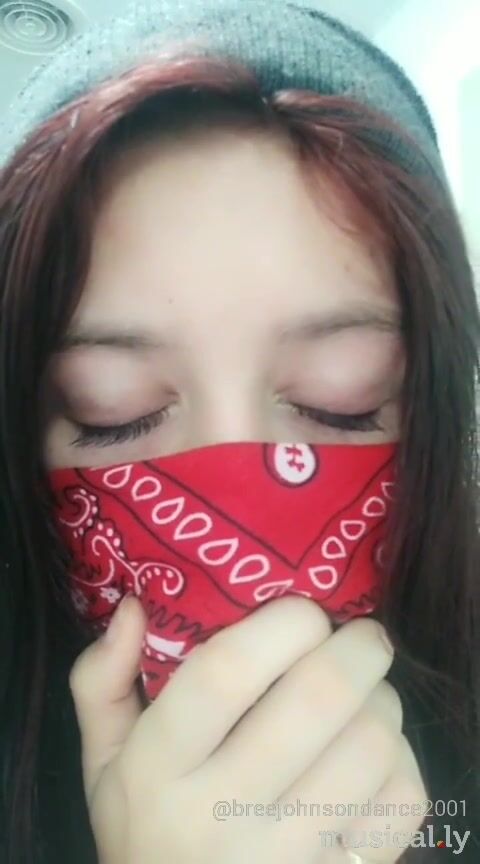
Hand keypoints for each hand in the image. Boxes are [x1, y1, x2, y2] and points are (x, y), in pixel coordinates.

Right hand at [70, 596, 425, 863]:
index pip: (223, 674)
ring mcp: (287, 859)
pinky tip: (376, 754)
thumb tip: (133, 605)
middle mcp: (221, 818)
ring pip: (370, 745)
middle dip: (357, 648)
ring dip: (382, 700)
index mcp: (156, 773)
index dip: (280, 625)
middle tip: (362, 635)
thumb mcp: (103, 761)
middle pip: (316, 700)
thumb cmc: (146, 829)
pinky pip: (402, 802)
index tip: (305, 611)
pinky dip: (403, 760)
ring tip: (368, 693)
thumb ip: (101, 681)